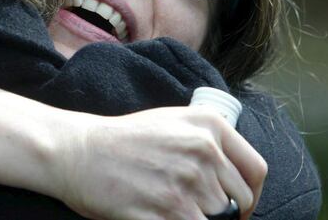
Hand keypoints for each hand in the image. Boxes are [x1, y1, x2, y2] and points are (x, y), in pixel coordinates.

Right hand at [49, 107, 266, 219]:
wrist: (77, 151)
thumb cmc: (121, 140)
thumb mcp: (171, 123)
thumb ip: (208, 142)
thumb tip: (236, 180)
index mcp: (208, 125)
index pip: (256, 171)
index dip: (250, 195)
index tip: (237, 205)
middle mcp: (202, 151)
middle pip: (239, 203)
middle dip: (222, 213)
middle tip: (194, 210)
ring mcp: (185, 182)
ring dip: (197, 218)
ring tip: (171, 209)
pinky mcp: (166, 210)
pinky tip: (162, 216)